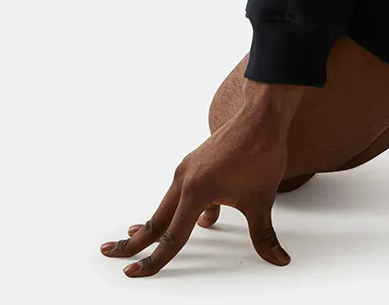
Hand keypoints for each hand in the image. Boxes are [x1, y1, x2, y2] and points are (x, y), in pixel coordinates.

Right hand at [99, 85, 303, 276]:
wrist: (263, 115)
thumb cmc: (262, 153)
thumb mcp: (261, 200)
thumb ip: (264, 236)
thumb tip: (278, 259)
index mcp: (197, 192)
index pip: (172, 237)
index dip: (154, 261)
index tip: (134, 272)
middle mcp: (185, 179)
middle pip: (157, 219)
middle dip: (134, 240)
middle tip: (109, 251)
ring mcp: (189, 168)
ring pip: (167, 203)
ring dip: (154, 222)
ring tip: (135, 234)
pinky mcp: (197, 161)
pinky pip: (183, 190)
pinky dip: (180, 206)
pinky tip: (202, 218)